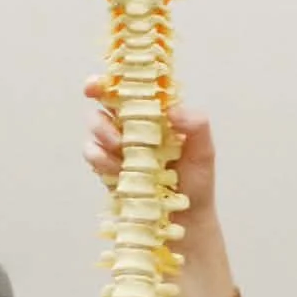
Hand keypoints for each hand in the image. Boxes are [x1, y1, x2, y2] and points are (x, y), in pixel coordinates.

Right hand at [83, 75, 218, 222]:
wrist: (183, 220)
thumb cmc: (196, 182)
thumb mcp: (204, 151)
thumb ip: (196, 125)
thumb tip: (172, 111)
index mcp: (155, 113)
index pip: (132, 86)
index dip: (114, 77)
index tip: (102, 81)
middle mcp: (133, 124)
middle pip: (104, 100)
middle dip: (97, 100)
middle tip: (107, 115)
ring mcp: (117, 145)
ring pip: (95, 125)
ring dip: (104, 133)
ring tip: (122, 150)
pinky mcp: (107, 166)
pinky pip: (92, 153)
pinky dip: (100, 158)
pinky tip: (117, 170)